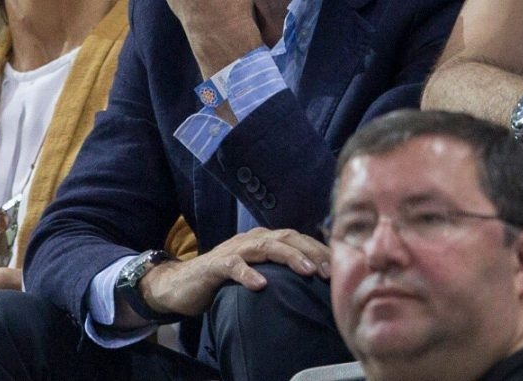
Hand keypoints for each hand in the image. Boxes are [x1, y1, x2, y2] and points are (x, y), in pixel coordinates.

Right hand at [135, 228, 330, 318]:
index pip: (298, 238)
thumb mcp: (256, 272)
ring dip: (289, 257)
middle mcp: (252, 239)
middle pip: (287, 238)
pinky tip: (261, 285)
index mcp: (264, 239)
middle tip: (330, 270)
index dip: (319, 249)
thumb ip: (278, 271)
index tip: (340, 264)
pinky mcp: (216, 265)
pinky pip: (234, 266)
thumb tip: (312, 279)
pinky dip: (248, 274)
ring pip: (265, 246)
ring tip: (307, 271)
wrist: (182, 284)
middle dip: (312, 252)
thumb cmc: (224, 280)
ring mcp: (234, 250)